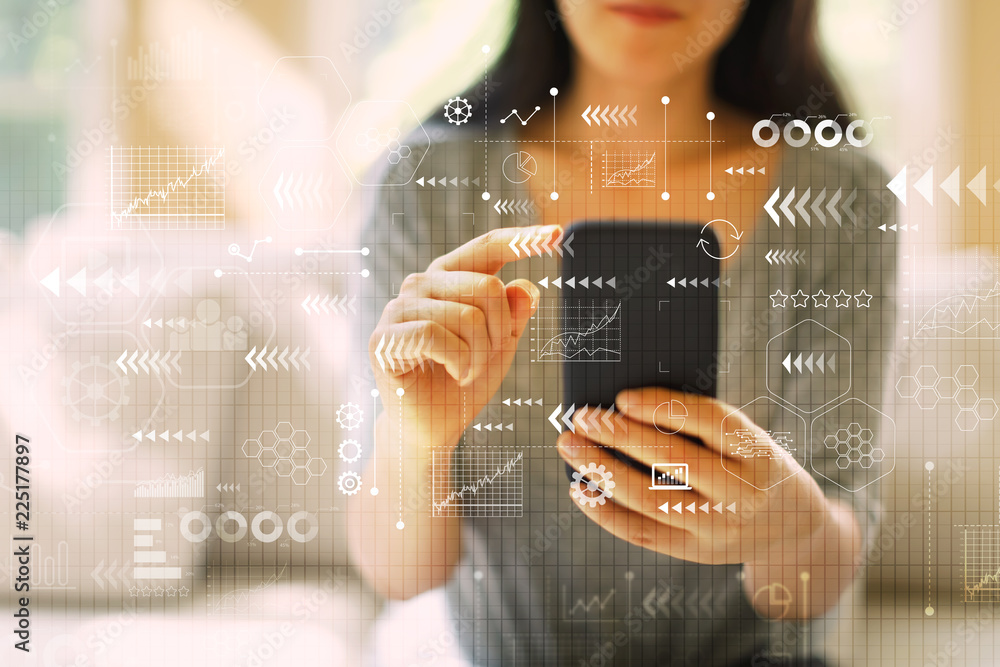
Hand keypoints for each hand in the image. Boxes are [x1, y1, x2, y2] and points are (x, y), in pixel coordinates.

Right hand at [370, 225, 561, 449]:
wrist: (432, 428)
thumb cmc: (463, 382)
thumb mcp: (501, 346)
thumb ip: (514, 314)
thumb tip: (527, 285)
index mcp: (449, 277)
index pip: (487, 247)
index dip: (521, 239)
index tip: (557, 234)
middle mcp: (421, 284)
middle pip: (487, 287)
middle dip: (501, 332)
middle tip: (487, 359)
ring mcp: (399, 308)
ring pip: (466, 315)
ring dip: (479, 354)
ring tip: (467, 372)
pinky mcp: (384, 337)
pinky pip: (436, 335)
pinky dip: (457, 361)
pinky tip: (454, 374)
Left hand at [555, 387, 834, 565]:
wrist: (795, 528)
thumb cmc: (755, 466)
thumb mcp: (748, 439)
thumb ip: (701, 423)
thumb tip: (626, 405)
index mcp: (758, 452)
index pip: (709, 422)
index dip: (663, 408)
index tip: (622, 397)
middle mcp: (741, 492)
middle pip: (673, 461)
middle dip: (620, 436)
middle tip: (583, 417)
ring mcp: (718, 526)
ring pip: (650, 499)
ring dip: (602, 470)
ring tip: (571, 447)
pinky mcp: (696, 551)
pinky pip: (642, 532)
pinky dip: (605, 511)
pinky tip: (580, 488)